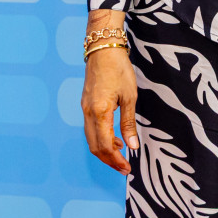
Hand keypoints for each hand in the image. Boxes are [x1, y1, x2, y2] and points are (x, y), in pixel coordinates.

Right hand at [81, 46, 136, 175]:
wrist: (103, 49)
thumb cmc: (119, 69)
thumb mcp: (129, 97)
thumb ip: (129, 123)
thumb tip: (132, 146)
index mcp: (99, 112)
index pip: (105, 145)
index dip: (116, 160)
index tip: (127, 168)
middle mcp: (88, 113)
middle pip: (95, 146)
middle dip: (109, 160)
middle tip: (124, 167)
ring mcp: (85, 109)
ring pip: (91, 139)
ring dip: (105, 151)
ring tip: (122, 154)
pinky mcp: (86, 105)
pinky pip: (91, 129)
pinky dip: (101, 139)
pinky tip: (114, 138)